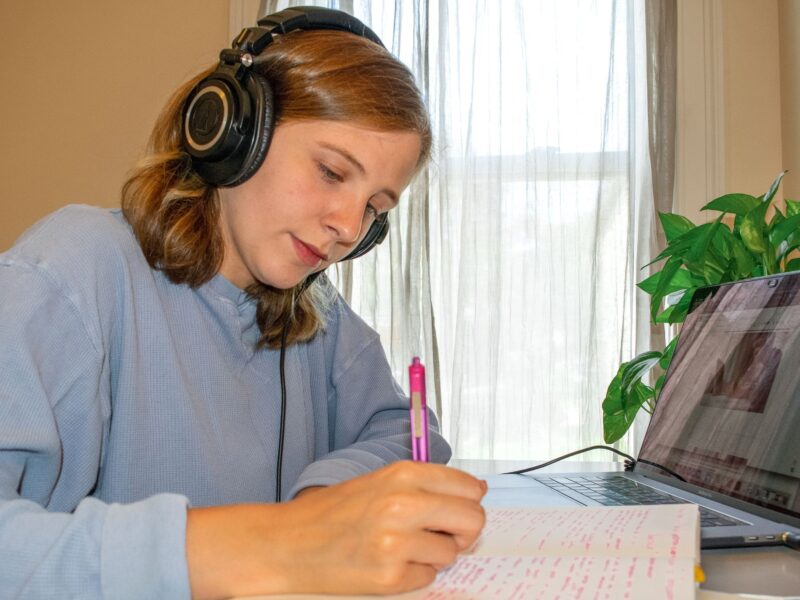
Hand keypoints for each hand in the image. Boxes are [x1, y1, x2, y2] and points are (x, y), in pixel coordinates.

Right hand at [186, 461, 486, 598]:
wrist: (288, 543)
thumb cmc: (332, 512)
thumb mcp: (380, 482)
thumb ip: (426, 484)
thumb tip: (477, 490)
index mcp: (402, 474)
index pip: (468, 487)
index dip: (469, 501)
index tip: (460, 509)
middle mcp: (403, 504)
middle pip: (473, 519)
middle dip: (464, 531)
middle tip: (442, 534)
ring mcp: (397, 542)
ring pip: (452, 553)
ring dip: (434, 554)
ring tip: (402, 547)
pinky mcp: (389, 577)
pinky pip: (429, 578)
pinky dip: (414, 574)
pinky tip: (389, 564)